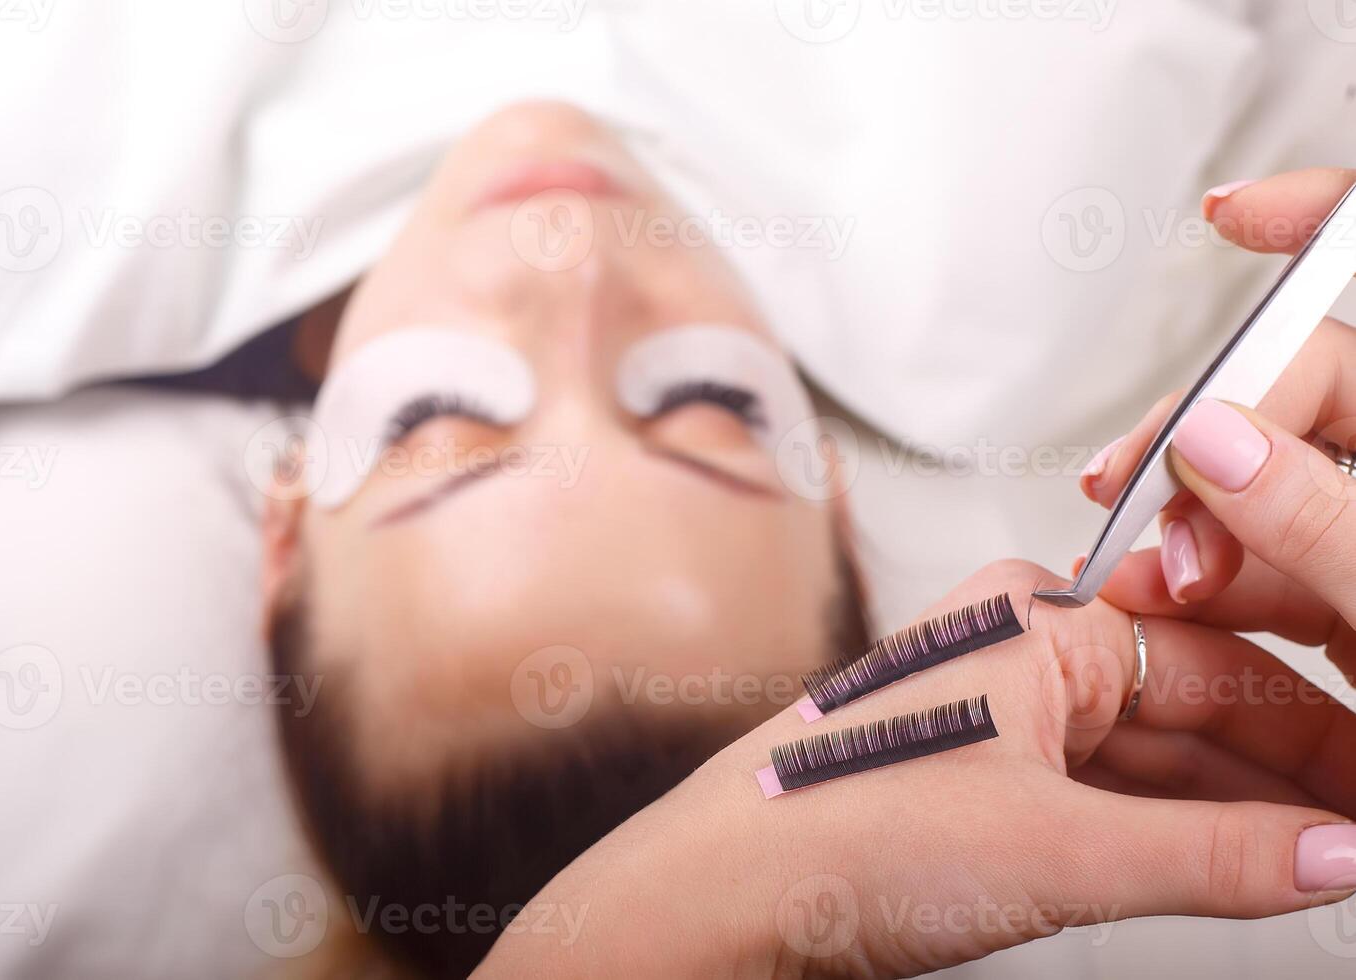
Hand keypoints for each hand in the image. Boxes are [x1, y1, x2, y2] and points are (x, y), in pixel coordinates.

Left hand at [477, 561, 1355, 977]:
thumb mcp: (1058, 851)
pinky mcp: (971, 782)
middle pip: (1188, 712)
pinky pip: (1095, 801)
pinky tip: (1225, 873)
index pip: (1220, 665)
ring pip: (1144, 763)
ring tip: (1314, 861)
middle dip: (1282, 780)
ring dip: (1228, 817)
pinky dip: (1164, 840)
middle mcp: (1013, 650)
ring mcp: (991, 718)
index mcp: (1035, 618)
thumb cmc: (839, 835)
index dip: (1316, 737)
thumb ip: (1213, 857)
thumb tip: (1331, 854)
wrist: (718, 898)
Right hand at [1082, 168, 1355, 684]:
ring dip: (1187, 532)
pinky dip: (1204, 593)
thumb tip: (1221, 439)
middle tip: (1146, 487)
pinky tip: (1165, 607)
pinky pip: (1266, 580)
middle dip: (1201, 440)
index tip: (1241, 220)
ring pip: (1263, 504)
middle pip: (1295, 406)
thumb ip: (1324, 522)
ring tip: (1144, 575)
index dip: (1317, 238)